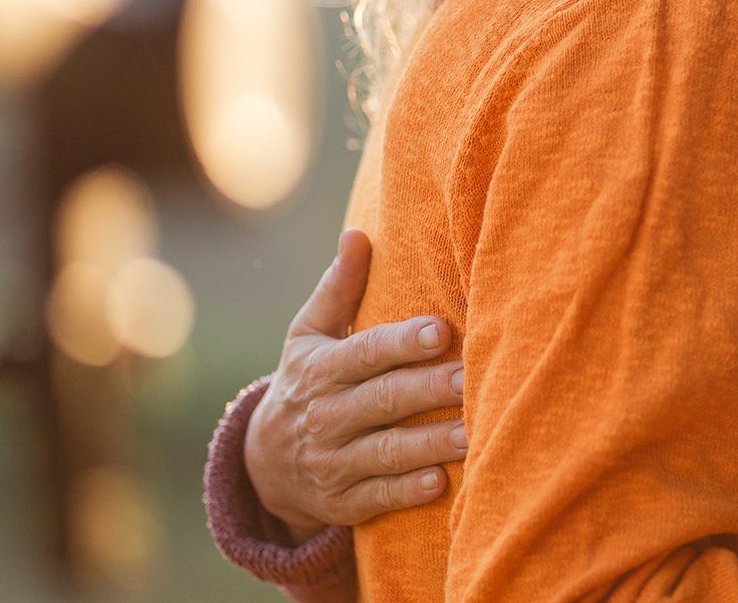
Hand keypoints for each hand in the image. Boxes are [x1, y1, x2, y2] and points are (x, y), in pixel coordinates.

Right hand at [243, 228, 467, 539]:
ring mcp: (332, 463)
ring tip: (474, 433)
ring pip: (386, 453)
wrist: (263, 465)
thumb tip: (358, 234)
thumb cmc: (306, 382)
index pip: (365, 353)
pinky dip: (405, 493)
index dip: (401, 342)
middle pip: (383, 400)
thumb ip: (338, 289)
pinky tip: (439, 482)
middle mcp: (325, 416)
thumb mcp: (308, 335)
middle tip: (474, 377)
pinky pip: (376, 498)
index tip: (439, 331)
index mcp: (320, 369)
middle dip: (429, 388)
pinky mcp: (342, 503)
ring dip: (430, 443)